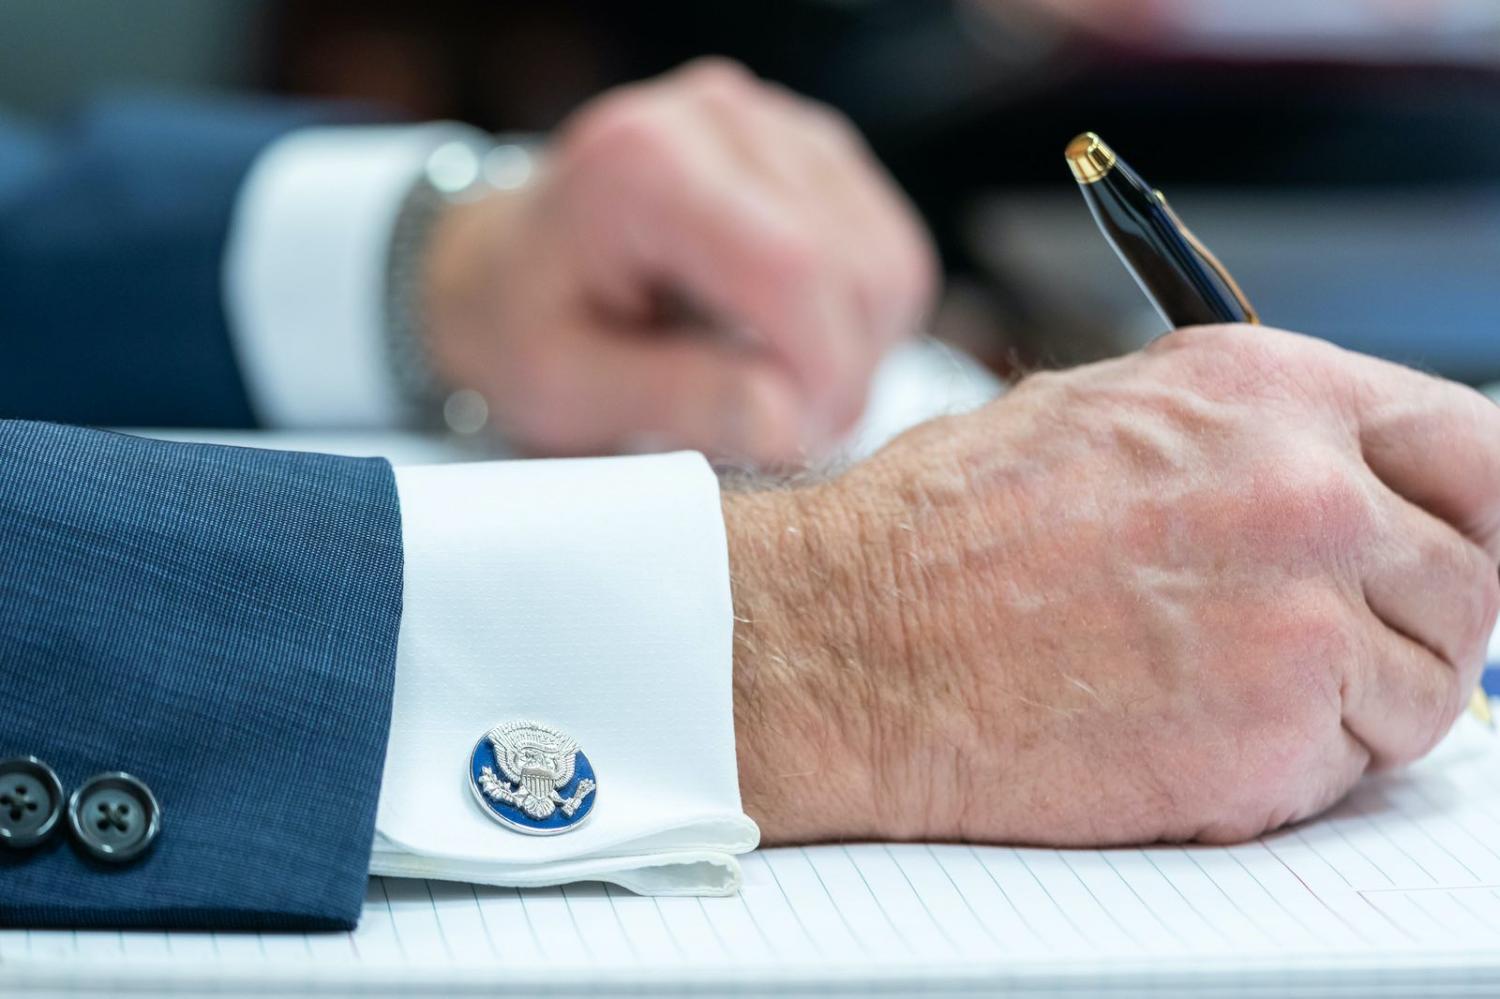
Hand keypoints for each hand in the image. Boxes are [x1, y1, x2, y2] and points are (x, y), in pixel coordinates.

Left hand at [424, 58, 936, 464]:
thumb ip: (676, 401)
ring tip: (782, 395)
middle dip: (840, 376)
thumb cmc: (525, 327)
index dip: (820, 374)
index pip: (793, 267)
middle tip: (785, 438)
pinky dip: (863, 321)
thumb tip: (788, 425)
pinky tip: (794, 349)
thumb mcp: (566, 388)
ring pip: (889, 261)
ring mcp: (776, 124)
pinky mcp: (814, 150)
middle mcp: (720, 118)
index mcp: (645, 163)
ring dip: (859, 353)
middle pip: (856, 265)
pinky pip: (889, 250)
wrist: (509, 269)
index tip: (795, 446)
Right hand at [727, 325, 1499, 845]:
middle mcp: (1307, 490)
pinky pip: (1357, 765)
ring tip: (1223, 690)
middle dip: (1412, 621)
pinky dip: (1296, 767)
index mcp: (1265, 392)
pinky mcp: (1278, 731)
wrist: (852, 643)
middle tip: (1322, 644)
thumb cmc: (940, 536)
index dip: (1468, 512)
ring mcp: (1304, 613)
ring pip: (1431, 685)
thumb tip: (1339, 476)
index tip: (1445, 553)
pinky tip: (1190, 734)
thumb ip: (1245, 437)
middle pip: (1472, 576)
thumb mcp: (1099, 416)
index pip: (1476, 446)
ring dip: (1356, 703)